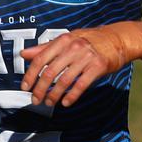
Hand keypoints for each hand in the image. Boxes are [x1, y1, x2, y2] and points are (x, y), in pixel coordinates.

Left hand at [19, 22, 141, 107]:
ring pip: (64, 80)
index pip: (41, 59)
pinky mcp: (98, 66)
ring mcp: (86, 57)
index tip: (25, 86)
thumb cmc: (89, 39)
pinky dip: (72, 96)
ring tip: (48, 102)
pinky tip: (65, 103)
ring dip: (54, 95)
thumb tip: (23, 54)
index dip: (31, 74)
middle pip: (50, 72)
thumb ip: (45, 48)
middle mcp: (73, 47)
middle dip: (40, 88)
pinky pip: (81, 85)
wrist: (118, 38)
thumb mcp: (67, 39)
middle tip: (35, 100)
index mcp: (63, 40)